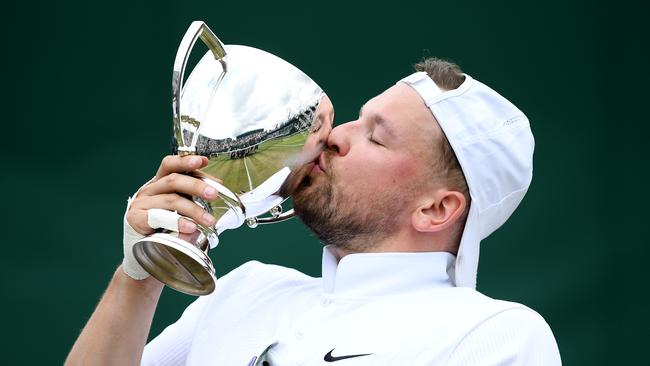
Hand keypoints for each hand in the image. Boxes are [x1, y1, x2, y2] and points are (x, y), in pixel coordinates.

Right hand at [122, 155, 221, 279]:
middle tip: (214, 194)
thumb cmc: (165, 228)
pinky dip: (177, 222)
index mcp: (160, 183)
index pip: (170, 165)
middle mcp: (149, 189)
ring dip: (194, 210)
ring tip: (209, 221)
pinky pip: (158, 218)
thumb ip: (194, 196)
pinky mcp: (135, 219)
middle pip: (173, 180)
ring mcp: (140, 203)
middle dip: (197, 186)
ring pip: (170, 200)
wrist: (143, 253)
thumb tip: (217, 186)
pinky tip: (190, 228)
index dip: (186, 161)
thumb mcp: (182, 208)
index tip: (203, 160)